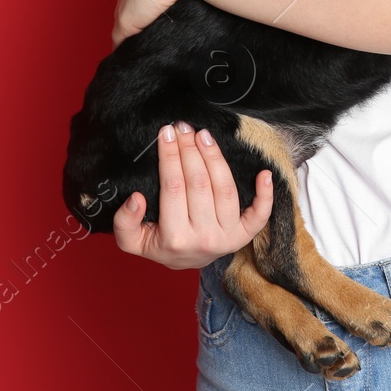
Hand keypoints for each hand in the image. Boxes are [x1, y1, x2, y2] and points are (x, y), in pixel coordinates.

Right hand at [112, 120, 273, 270]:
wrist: (185, 262)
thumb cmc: (161, 244)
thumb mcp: (133, 242)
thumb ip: (124, 223)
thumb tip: (135, 199)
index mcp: (175, 238)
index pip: (173, 187)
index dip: (169, 156)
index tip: (166, 134)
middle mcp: (204, 238)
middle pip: (199, 183)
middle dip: (190, 150)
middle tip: (183, 128)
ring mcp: (227, 236)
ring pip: (225, 189)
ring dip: (215, 158)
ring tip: (204, 136)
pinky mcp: (244, 234)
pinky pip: (259, 215)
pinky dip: (265, 194)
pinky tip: (264, 173)